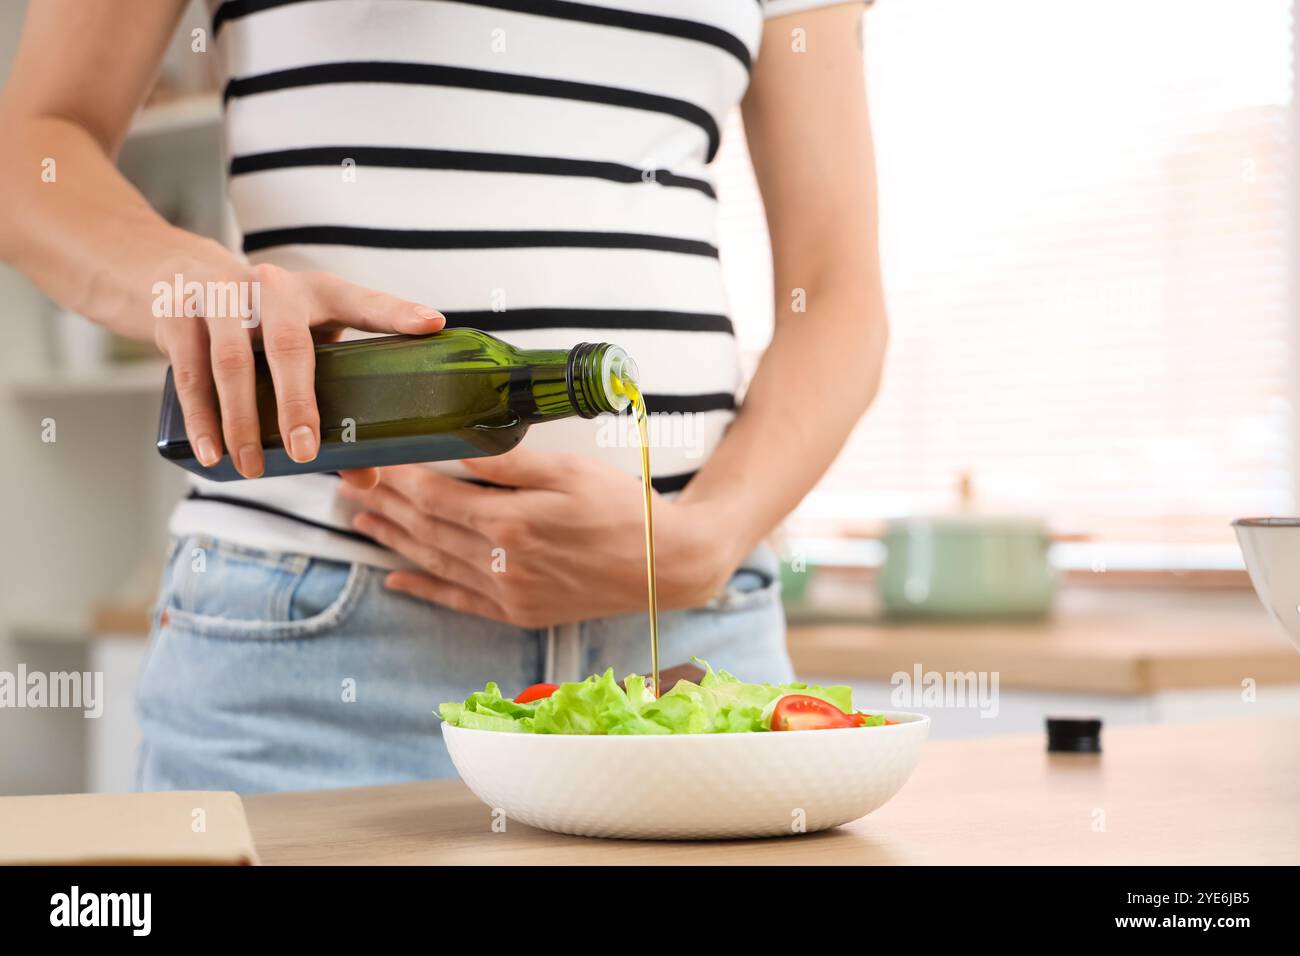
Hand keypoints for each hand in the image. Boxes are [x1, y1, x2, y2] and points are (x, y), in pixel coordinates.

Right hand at [154, 263, 443, 478]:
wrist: (178, 275)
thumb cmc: (264, 322)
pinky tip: (211, 453)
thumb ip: (336, 401)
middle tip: (307, 454)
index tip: (432, 326)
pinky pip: (189, 373)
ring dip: (243, 422)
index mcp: (319, 293)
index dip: (398, 313)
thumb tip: (367, 477)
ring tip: (253, 469)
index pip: (363, 302)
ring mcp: (222, 298)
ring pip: (232, 364)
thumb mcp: (305, 345)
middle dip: (298, 403)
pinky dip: (201, 418)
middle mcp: (273, 288)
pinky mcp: (179, 315)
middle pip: (288, 345)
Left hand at [337, 448, 739, 626]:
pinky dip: (424, 589)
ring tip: (362, 523)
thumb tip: (453, 449)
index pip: (434, 497)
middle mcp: (501, 563)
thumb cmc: (622, 508)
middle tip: (349, 487)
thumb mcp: (568, 471)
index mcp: (510, 522)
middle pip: (426, 530)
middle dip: (385, 506)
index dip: (396, 479)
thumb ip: (507, 464)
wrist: (665, 566)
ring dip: (394, 542)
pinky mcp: (519, 612)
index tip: (368, 462)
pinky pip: (458, 601)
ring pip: (435, 563)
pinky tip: (396, 580)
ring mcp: (508, 592)